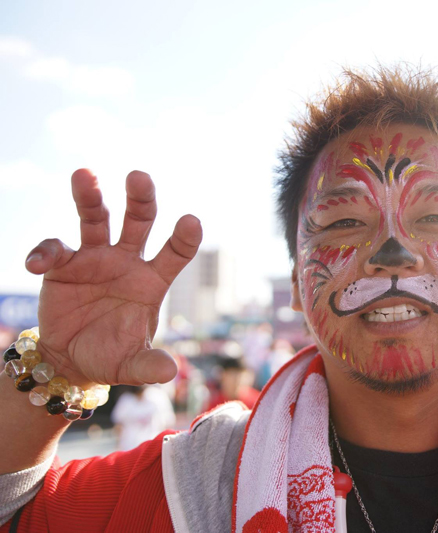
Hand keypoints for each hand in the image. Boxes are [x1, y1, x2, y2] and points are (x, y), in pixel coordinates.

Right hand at [25, 169, 201, 385]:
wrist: (72, 359)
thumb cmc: (112, 355)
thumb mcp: (131, 365)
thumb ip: (149, 366)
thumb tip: (170, 373)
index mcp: (152, 280)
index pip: (175, 252)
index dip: (184, 237)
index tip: (192, 221)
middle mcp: (127, 261)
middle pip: (139, 221)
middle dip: (141, 198)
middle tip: (139, 176)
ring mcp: (94, 258)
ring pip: (96, 219)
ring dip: (90, 197)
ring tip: (84, 175)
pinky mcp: (63, 265)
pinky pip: (55, 250)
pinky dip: (45, 251)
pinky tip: (36, 263)